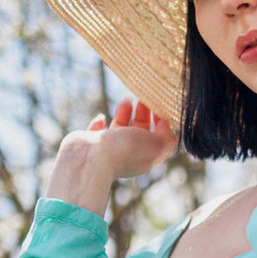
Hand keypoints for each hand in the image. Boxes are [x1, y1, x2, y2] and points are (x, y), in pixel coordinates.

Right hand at [60, 96, 177, 179]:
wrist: (89, 159)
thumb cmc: (123, 150)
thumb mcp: (157, 144)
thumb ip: (167, 136)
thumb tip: (164, 125)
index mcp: (145, 156)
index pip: (158, 139)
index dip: (161, 121)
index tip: (159, 106)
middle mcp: (127, 154)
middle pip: (139, 131)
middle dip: (143, 114)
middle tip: (143, 97)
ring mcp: (107, 149)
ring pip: (119, 130)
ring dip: (124, 114)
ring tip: (126, 100)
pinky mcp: (90, 145)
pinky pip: (96, 133)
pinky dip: (99, 123)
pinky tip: (101, 117)